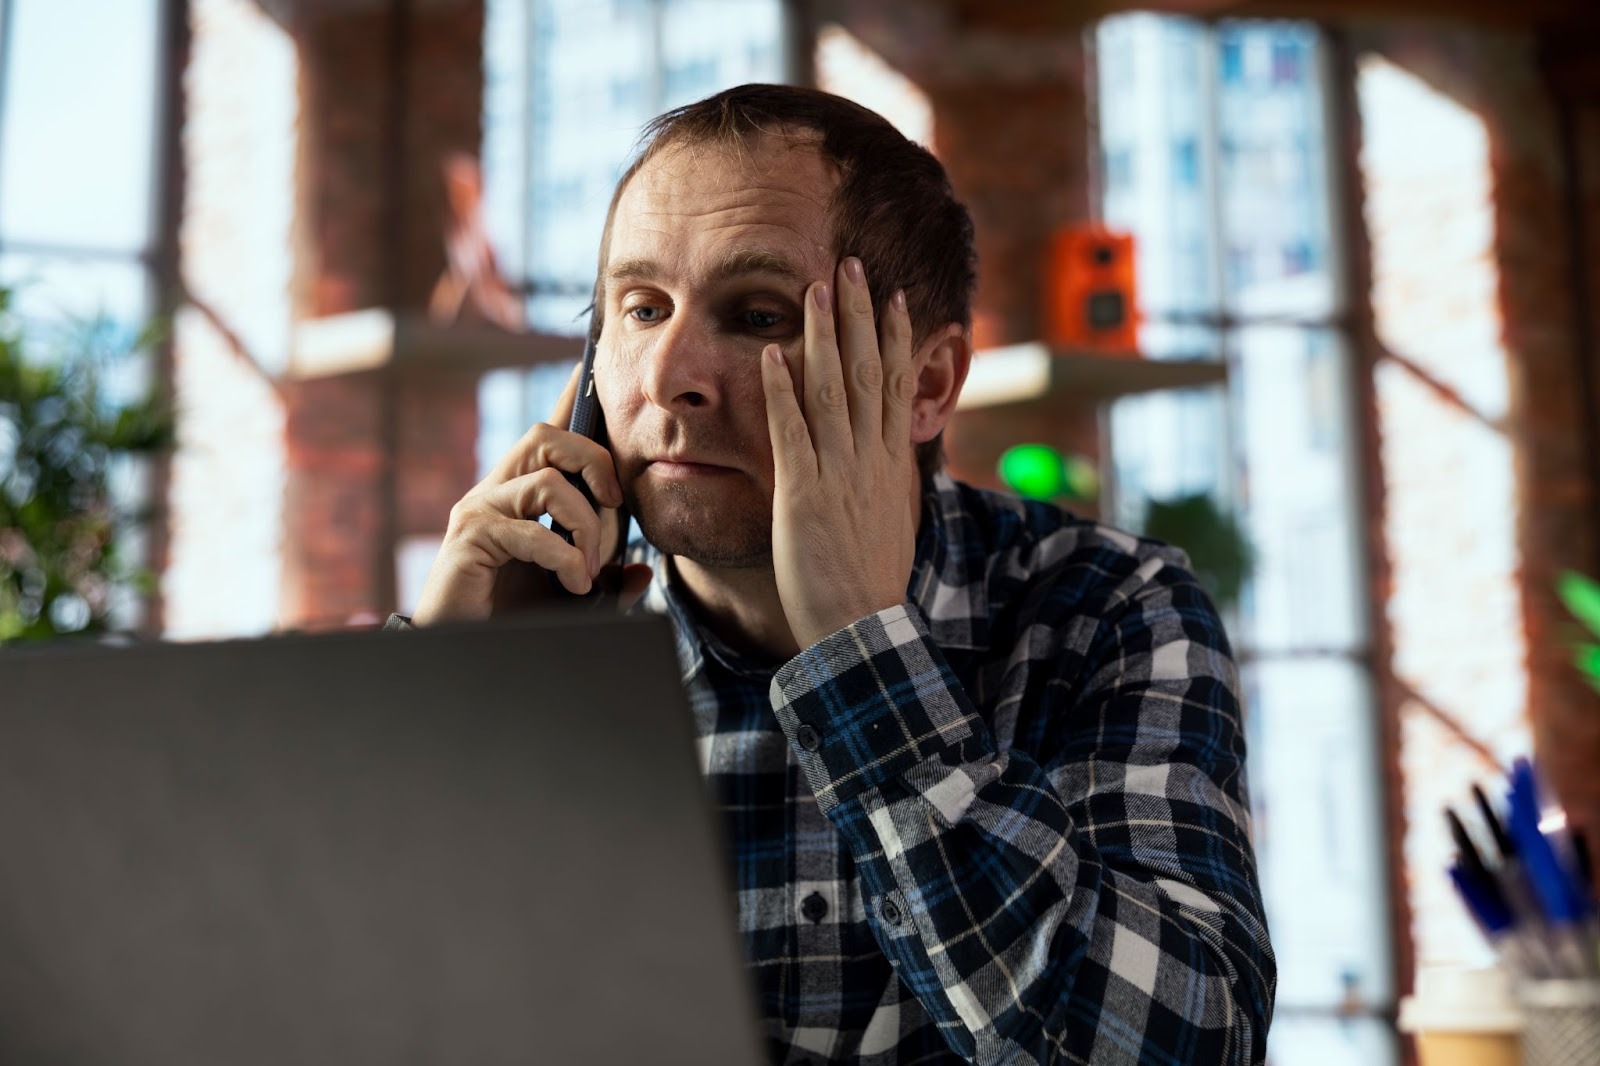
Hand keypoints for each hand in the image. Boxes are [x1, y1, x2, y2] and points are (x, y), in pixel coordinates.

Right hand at [411, 363, 651, 625]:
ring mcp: (479, 512)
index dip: (572, 398)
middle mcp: (495, 491)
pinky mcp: (469, 539)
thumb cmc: (514, 622)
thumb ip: (607, 584)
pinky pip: (531, 530)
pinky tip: (573, 585)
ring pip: (548, 480)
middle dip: (597, 465)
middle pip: (548, 435)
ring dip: (586, 526)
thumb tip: (642, 573)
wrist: (465, 660)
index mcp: (521, 495)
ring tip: (590, 570)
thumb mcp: (575, 602)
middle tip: (615, 511)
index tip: (593, 368)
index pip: (550, 432)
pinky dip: (565, 558)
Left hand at [759, 257, 918, 649]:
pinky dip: (782, 392)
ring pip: (832, 390)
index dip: (894, 338)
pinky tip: (774, 354)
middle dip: (860, 316)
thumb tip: (888, 457)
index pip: (893, 386)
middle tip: (851, 266)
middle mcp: (868, 459)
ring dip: (823, 336)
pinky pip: (791, 433)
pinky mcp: (803, 495)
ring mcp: (837, 474)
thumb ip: (883, 481)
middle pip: (866, 372)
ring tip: (816, 289)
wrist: (860, 627)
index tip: (894, 297)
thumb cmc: (868, 582)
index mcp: (889, 464)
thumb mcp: (889, 519)